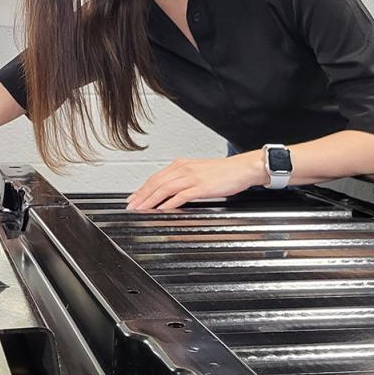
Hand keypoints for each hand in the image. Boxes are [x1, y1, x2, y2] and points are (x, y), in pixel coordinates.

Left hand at [125, 154, 265, 209]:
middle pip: (156, 183)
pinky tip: (162, 210)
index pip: (155, 177)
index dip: (142, 189)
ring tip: (141, 209)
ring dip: (150, 200)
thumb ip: (183, 179)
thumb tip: (169, 193)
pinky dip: (168, 203)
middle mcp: (183, 169)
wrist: (242, 168)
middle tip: (131, 206)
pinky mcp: (201, 187)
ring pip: (164, 189)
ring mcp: (192, 177)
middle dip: (141, 196)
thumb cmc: (223, 172)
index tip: (133, 198)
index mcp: (181, 165)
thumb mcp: (198, 172)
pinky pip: (180, 196)